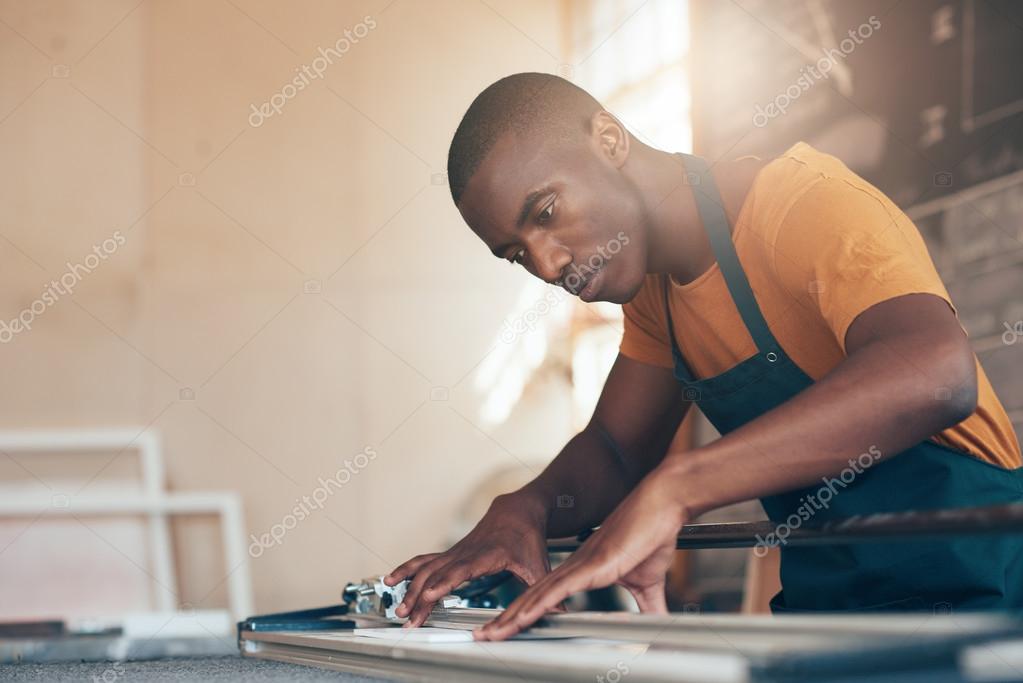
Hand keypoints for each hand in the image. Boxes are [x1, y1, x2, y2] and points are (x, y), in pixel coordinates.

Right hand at [384, 492, 550, 626]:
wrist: (517, 510)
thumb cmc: (527, 536)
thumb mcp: (538, 564)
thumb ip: (544, 589)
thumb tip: (562, 610)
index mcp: (487, 554)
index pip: (463, 569)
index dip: (445, 581)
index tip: (430, 594)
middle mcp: (466, 552)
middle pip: (438, 574)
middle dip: (420, 596)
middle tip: (408, 617)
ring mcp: (455, 551)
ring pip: (426, 567)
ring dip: (409, 587)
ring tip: (398, 607)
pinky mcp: (449, 552)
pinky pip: (423, 559)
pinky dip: (406, 569)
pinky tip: (390, 579)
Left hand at [474, 466, 685, 640]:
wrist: (663, 504)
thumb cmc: (654, 535)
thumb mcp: (649, 584)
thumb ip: (649, 607)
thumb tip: (658, 626)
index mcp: (583, 570)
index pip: (546, 598)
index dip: (526, 613)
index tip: (508, 628)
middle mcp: (575, 567)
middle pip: (532, 598)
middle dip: (507, 619)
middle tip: (484, 636)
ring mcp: (580, 565)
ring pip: (537, 596)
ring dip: (513, 617)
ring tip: (490, 634)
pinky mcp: (591, 565)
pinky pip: (558, 588)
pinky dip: (539, 604)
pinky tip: (521, 617)